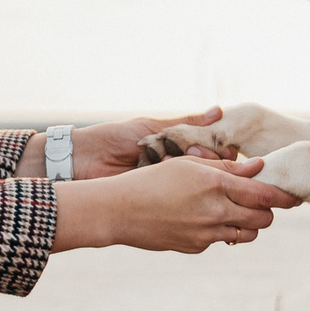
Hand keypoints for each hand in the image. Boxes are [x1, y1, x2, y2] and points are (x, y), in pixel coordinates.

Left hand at [16, 108, 236, 178]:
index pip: (208, 150)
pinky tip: (179, 184)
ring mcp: (165, 184)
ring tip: (179, 162)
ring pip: (193, 183)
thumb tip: (218, 112)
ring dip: (192, 175)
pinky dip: (179, 190)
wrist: (82, 160)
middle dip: (206, 162)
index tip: (227, 150)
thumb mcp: (151, 127)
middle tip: (196, 154)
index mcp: (173, 147)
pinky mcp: (155, 198)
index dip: (218, 151)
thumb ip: (186, 124)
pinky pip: (176, 197)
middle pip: (205, 169)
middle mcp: (172, 167)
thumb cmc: (114, 138)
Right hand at [51, 156, 301, 253]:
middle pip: (263, 219)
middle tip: (260, 202)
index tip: (294, 196)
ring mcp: (206, 234)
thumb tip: (258, 167)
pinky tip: (199, 218)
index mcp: (215, 185)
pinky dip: (221, 231)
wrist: (119, 211)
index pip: (264, 195)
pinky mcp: (196, 247)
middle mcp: (215, 212)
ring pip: (246, 234)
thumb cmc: (151, 180)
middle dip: (267, 212)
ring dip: (247, 224)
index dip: (283, 196)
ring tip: (232, 210)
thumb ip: (227, 168)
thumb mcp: (188, 165)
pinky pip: (221, 240)